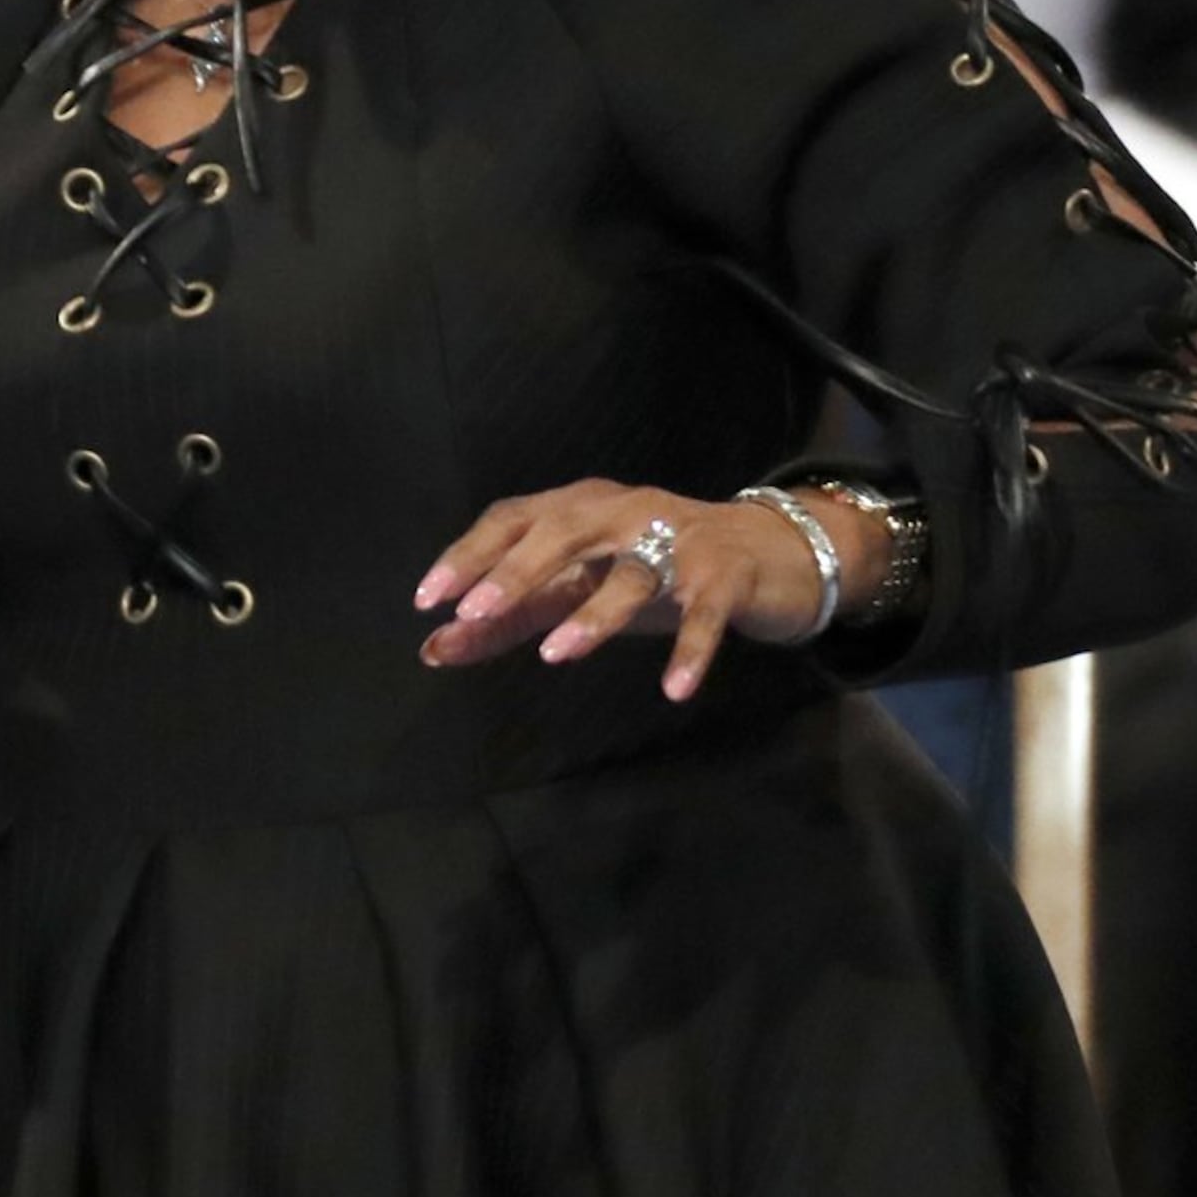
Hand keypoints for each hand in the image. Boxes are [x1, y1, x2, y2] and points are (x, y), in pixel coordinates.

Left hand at [414, 481, 874, 700]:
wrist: (766, 555)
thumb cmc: (655, 570)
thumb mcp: (578, 588)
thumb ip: (509, 619)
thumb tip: (434, 648)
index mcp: (579, 507)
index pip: (513, 518)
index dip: (470, 554)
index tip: (429, 599)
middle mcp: (625, 510)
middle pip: (564, 530)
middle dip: (517, 570)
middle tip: (477, 612)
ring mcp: (680, 539)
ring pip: (633, 570)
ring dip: (595, 611)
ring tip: (558, 654)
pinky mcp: (727, 575)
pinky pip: (706, 613)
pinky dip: (691, 649)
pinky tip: (673, 689)